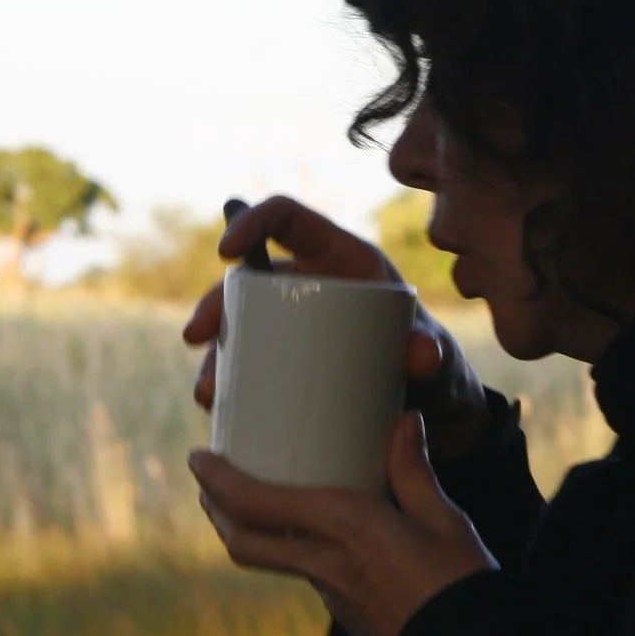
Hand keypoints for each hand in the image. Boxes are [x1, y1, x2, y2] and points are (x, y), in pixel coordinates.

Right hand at [181, 196, 492, 461]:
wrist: (432, 416)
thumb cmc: (435, 370)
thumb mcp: (436, 360)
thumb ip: (433, 353)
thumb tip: (421, 353)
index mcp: (341, 260)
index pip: (287, 218)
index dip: (252, 222)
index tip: (225, 251)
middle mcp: (310, 288)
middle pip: (249, 281)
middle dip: (215, 305)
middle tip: (198, 338)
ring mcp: (293, 330)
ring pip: (239, 329)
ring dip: (214, 356)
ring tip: (209, 393)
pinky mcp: (284, 369)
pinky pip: (245, 369)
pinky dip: (226, 386)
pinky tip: (215, 409)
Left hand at [190, 412, 494, 635]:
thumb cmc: (463, 586)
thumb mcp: (445, 521)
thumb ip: (415, 472)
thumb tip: (404, 421)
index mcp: (347, 526)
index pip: (259, 504)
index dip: (219, 481)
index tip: (198, 458)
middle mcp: (325, 560)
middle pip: (244, 538)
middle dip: (216, 507)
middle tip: (205, 479)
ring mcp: (328, 592)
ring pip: (265, 558)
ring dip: (241, 529)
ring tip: (238, 501)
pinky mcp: (340, 612)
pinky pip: (297, 570)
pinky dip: (280, 547)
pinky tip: (297, 533)